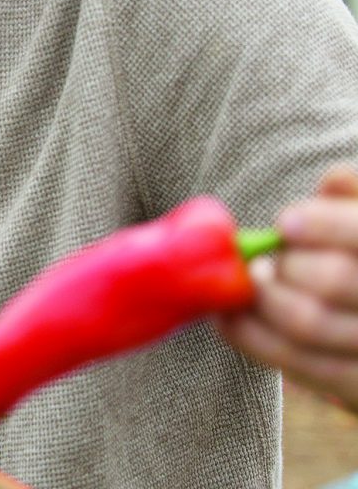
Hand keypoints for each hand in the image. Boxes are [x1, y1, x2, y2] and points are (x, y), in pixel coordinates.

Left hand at [217, 165, 357, 410]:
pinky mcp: (357, 389)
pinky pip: (298, 365)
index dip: (321, 225)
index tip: (284, 223)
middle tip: (261, 258)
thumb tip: (329, 183)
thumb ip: (353, 190)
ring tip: (248, 280)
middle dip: (284, 263)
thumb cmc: (354, 250)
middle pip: (331, 279)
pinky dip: (251, 337)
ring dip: (260, 296)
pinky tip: (228, 316)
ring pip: (307, 323)